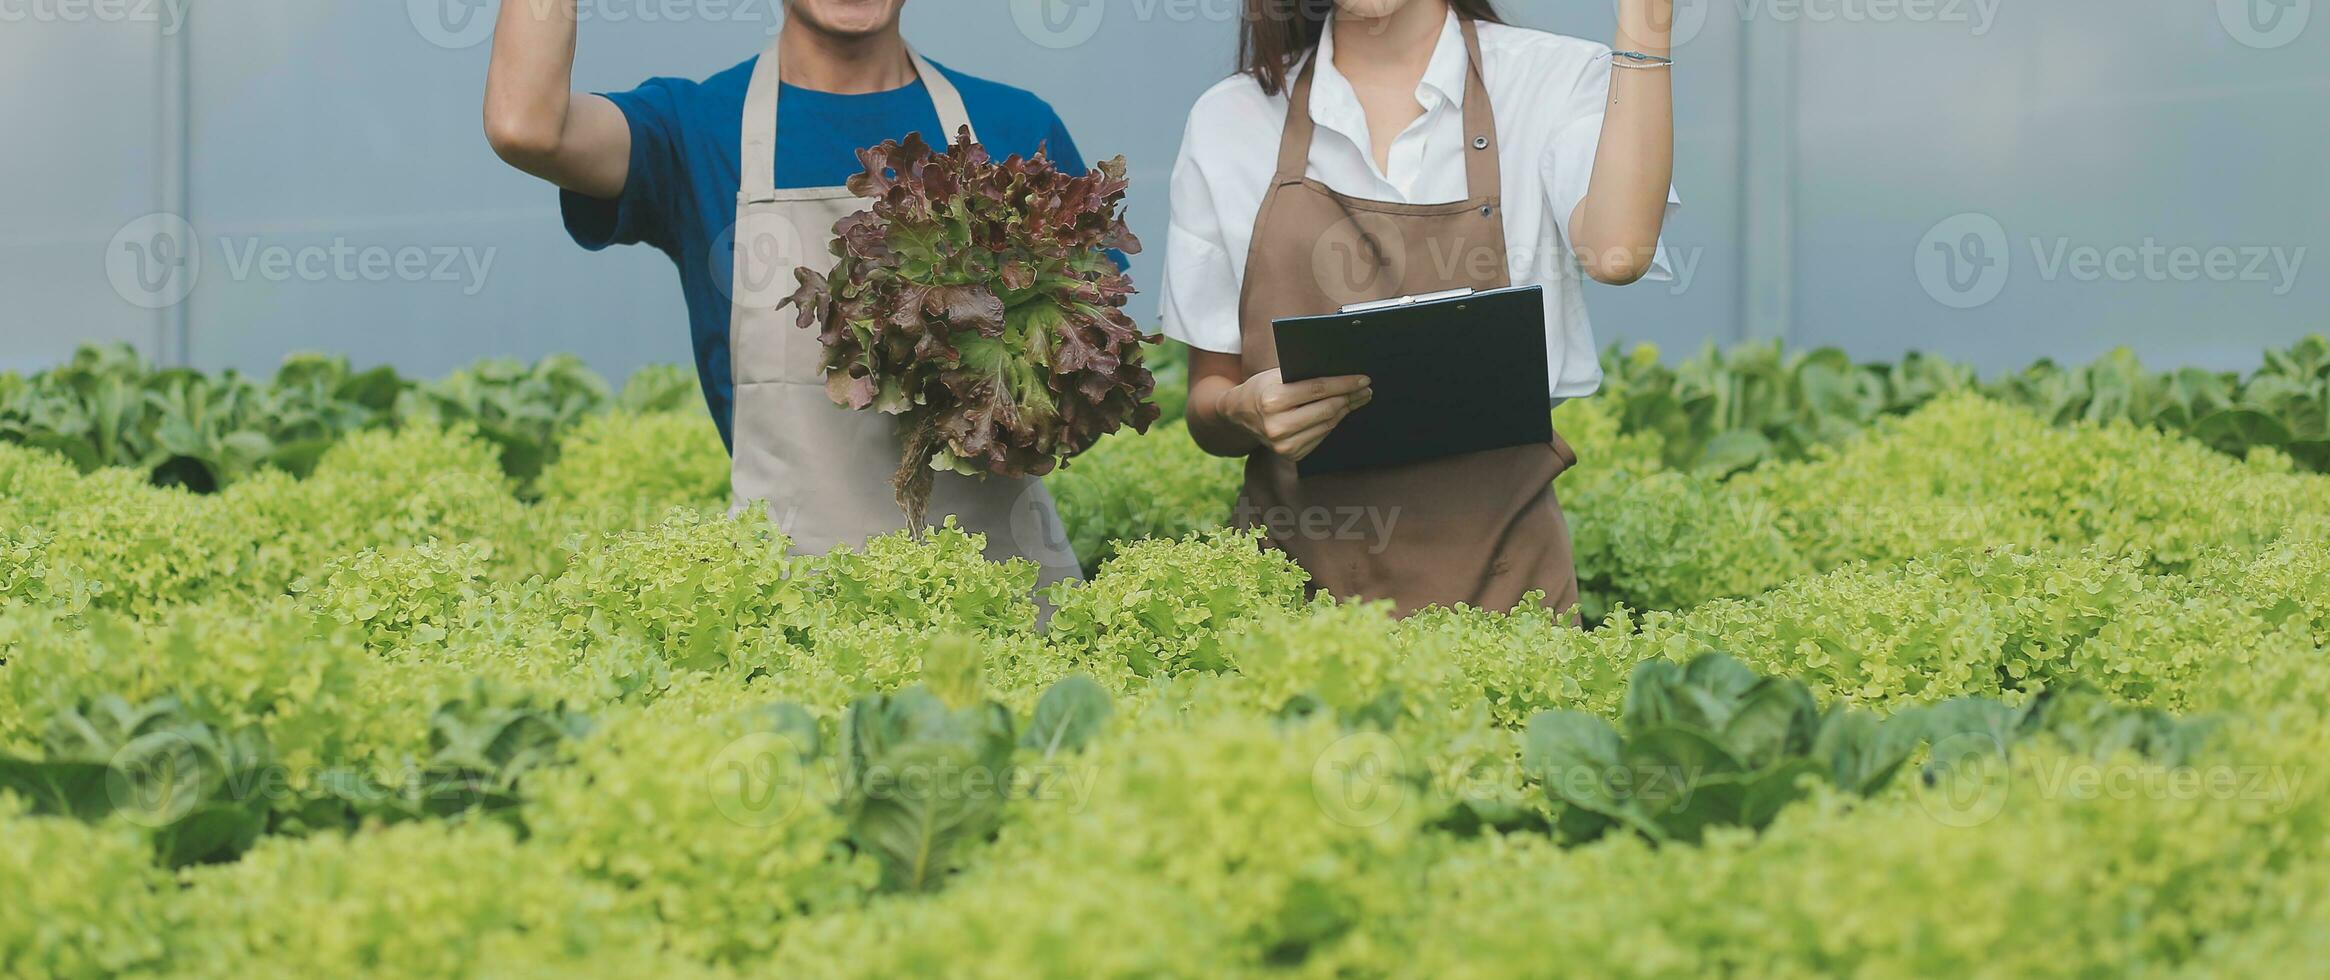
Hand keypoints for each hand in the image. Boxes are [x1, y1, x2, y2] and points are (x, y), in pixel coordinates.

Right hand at [1225, 369, 1372, 461]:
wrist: (1240, 413)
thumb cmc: (1262, 387)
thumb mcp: (1277, 374)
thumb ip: (1304, 374)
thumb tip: (1343, 373)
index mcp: (1272, 400)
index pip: (1318, 390)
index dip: (1344, 384)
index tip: (1363, 379)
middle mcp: (1277, 426)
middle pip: (1327, 409)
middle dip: (1350, 397)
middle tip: (1366, 389)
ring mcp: (1284, 445)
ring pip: (1327, 424)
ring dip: (1346, 410)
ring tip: (1358, 399)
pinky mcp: (1291, 455)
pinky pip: (1321, 436)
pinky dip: (1333, 422)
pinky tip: (1341, 412)